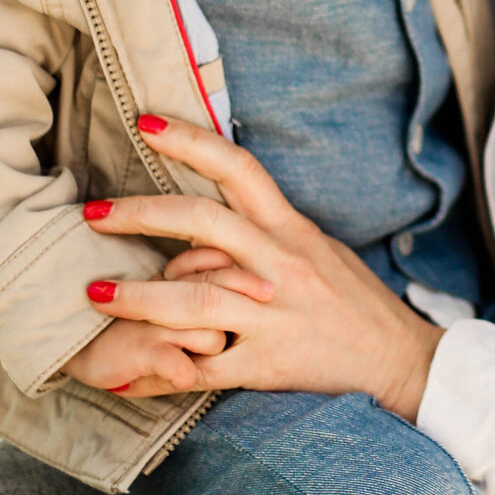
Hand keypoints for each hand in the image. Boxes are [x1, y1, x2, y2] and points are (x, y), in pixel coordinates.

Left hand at [79, 115, 444, 416]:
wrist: (402, 361)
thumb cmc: (356, 303)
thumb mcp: (319, 249)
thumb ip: (268, 230)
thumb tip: (211, 212)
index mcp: (292, 230)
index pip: (239, 168)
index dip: (190, 139)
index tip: (144, 122)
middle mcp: (281, 265)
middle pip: (202, 224)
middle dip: (139, 215)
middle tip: (92, 214)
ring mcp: (274, 316)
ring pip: (194, 299)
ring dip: (137, 297)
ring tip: (96, 293)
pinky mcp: (269, 365)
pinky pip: (203, 368)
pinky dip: (160, 371)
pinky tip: (124, 372)